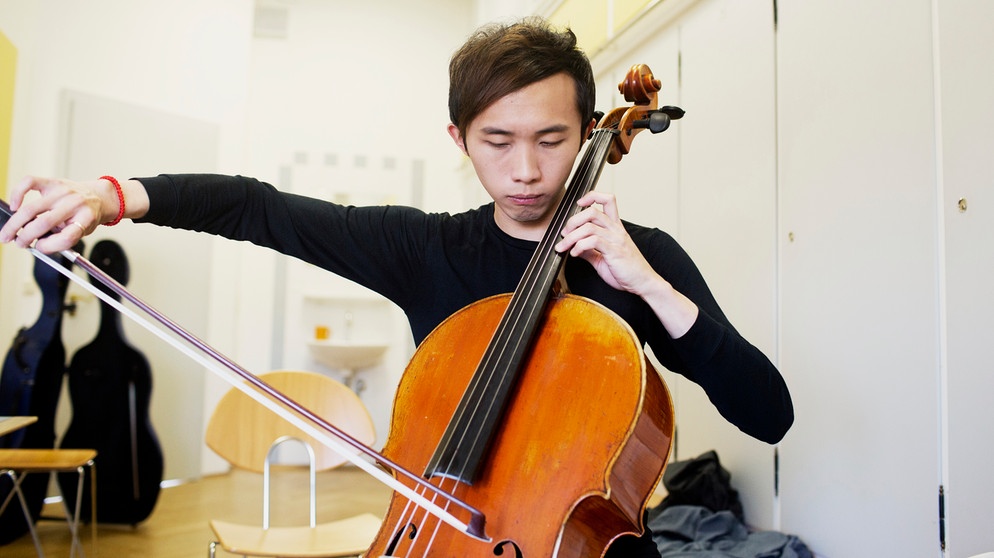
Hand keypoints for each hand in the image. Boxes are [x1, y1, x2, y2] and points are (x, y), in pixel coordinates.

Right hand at [0, 176, 105, 252]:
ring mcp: (63, 191)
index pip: (66, 237)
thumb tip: (37, 244)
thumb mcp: (81, 232)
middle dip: (25, 237)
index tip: (38, 248)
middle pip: (43, 223)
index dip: (49, 246)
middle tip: (18, 243)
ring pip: (32, 209)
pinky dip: (16, 194)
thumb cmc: (85, 217)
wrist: (97, 197)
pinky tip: (14, 206)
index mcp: (86, 219)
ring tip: (10, 233)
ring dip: (15, 224)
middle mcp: (75, 204)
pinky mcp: (53, 182)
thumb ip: (62, 239)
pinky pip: (29, 182)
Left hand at [554, 191, 697, 337]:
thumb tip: (574, 246)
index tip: (579, 204)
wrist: (643, 283)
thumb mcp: (603, 258)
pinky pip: (593, 241)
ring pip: (589, 227)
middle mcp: (616, 230)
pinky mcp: (614, 251)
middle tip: (564, 233)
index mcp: (615, 228)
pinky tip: (574, 254)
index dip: (592, 196)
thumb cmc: (627, 271)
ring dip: (571, 236)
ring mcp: (616, 240)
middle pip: (592, 211)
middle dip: (573, 220)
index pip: (608, 200)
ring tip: (564, 246)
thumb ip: (589, 250)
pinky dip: (578, 246)